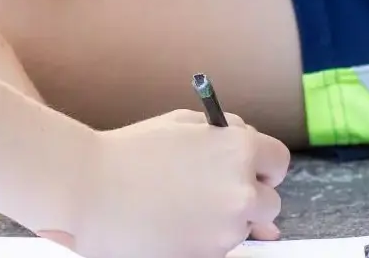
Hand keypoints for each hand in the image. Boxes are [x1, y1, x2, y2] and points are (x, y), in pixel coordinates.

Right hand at [47, 109, 288, 257]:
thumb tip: (255, 176)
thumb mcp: (184, 124)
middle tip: (211, 191)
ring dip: (226, 218)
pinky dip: (206, 237)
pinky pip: (222, 246)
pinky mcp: (209, 255)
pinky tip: (174, 222)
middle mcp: (242, 190)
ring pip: (245, 227)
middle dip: (248, 196)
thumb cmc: (131, 151)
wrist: (89, 189)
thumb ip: (226, 140)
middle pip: (269, 201)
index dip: (262, 165)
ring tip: (183, 205)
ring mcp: (227, 228)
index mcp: (238, 149)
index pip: (278, 160)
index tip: (247, 169)